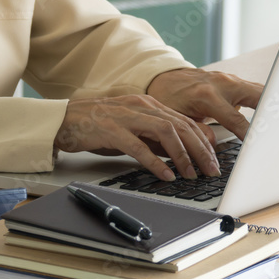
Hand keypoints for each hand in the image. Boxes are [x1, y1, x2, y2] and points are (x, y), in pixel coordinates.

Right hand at [54, 95, 220, 180]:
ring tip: (191, 174)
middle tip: (211, 170)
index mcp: (149, 104)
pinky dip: (155, 162)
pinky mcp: (111, 130)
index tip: (214, 159)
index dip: (203, 141)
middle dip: (200, 150)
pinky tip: (166, 174)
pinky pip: (139, 146)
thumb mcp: (132, 128)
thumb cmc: (97, 125)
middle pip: (181, 126)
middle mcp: (142, 106)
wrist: (64, 120)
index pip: (185, 121)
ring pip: (165, 132)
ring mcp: (127, 116)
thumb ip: (154, 138)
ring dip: (182, 155)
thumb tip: (179, 154)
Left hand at [146, 68, 263, 139]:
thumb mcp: (177, 119)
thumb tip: (214, 145)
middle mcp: (222, 84)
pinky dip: (266, 99)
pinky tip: (276, 110)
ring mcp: (229, 79)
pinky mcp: (233, 80)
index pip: (236, 120)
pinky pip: (254, 89)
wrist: (163, 78)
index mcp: (207, 96)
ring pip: (260, 89)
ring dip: (273, 102)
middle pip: (257, 96)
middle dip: (273, 109)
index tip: (260, 146)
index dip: (250, 134)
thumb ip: (197, 132)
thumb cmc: (169, 100)